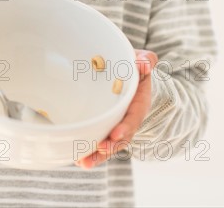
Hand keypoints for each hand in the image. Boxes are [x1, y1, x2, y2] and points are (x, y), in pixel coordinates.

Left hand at [75, 49, 157, 168]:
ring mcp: (115, 125)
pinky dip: (89, 151)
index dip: (125, 128)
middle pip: (120, 138)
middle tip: (99, 150)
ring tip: (83, 162)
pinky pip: (98, 140)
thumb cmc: (133, 65)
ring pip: (108, 144)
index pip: (133, 119)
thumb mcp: (142, 60)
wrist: (127, 73)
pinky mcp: (104, 126)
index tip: (115, 134)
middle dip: (110, 147)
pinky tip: (77, 159)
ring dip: (97, 155)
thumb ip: (146, 60)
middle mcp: (127, 119)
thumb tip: (144, 64)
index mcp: (138, 104)